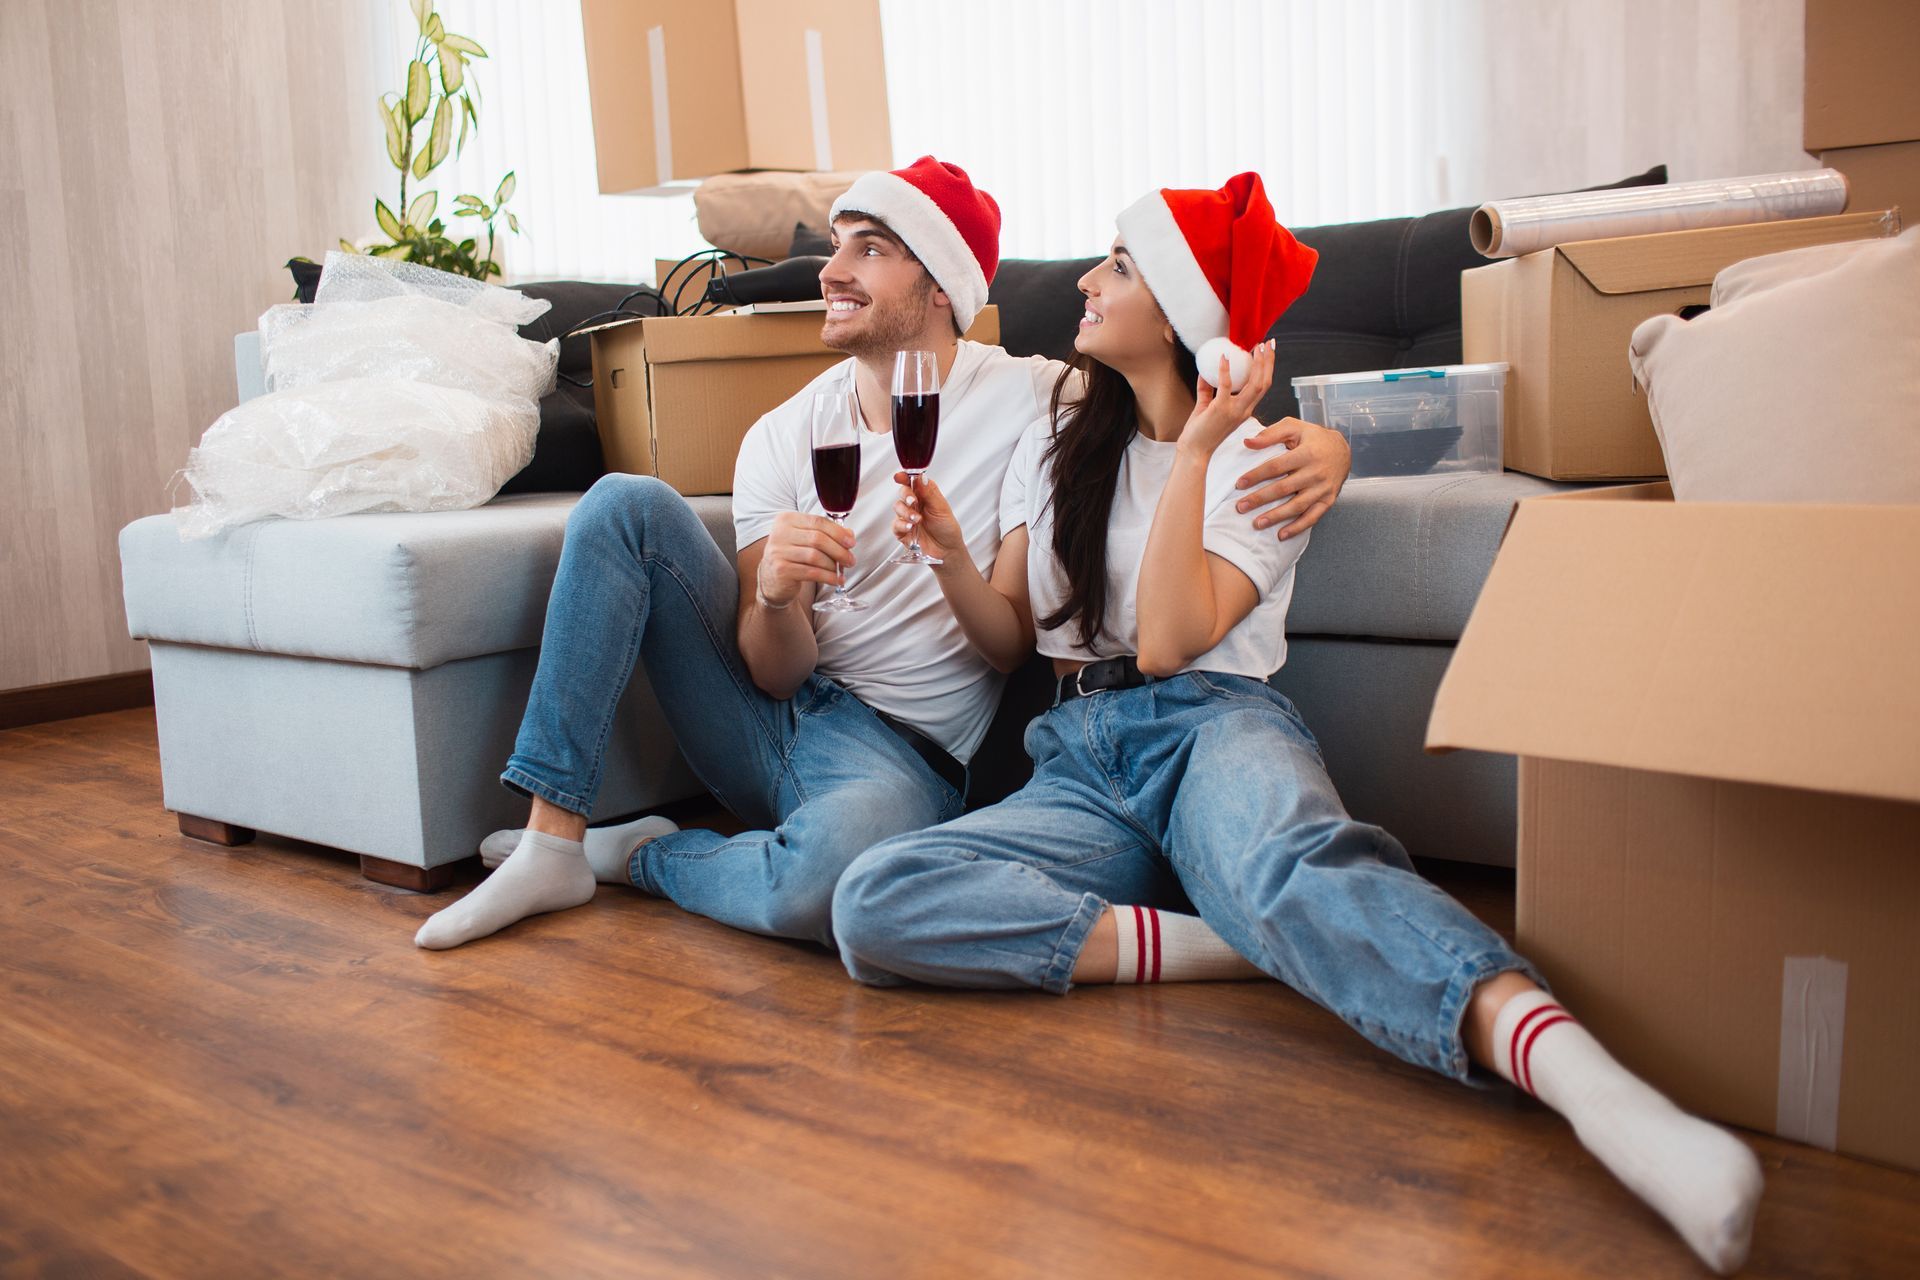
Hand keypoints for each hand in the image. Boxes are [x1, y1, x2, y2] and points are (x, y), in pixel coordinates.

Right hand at [757, 510, 854, 606]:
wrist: (772, 580)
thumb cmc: (793, 556)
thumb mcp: (806, 540)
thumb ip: (826, 533)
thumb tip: (849, 535)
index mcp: (786, 519)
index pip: (818, 521)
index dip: (838, 532)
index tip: (851, 543)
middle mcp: (780, 533)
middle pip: (818, 539)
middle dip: (839, 550)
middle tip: (850, 560)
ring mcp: (778, 552)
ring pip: (815, 556)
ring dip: (833, 565)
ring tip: (841, 571)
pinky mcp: (781, 570)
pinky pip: (811, 572)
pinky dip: (828, 577)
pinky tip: (836, 580)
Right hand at [892, 472, 965, 564]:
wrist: (947, 551)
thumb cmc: (947, 529)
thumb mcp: (941, 508)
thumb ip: (929, 492)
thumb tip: (921, 477)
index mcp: (925, 496)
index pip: (912, 482)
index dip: (905, 477)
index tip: (900, 476)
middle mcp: (915, 505)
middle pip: (903, 493)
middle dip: (906, 495)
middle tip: (913, 501)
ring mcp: (908, 517)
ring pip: (897, 507)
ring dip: (906, 512)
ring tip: (916, 519)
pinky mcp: (903, 531)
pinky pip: (895, 524)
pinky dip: (901, 524)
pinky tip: (910, 527)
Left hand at [1179, 341, 1275, 460]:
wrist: (1194, 452)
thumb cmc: (1200, 433)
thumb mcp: (1206, 407)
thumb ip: (1207, 391)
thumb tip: (1204, 373)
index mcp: (1244, 410)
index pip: (1262, 386)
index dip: (1267, 368)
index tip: (1267, 352)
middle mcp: (1244, 410)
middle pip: (1264, 382)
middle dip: (1268, 361)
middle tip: (1268, 343)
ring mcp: (1234, 410)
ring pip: (1254, 384)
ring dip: (1257, 363)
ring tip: (1255, 347)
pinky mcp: (1220, 409)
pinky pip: (1226, 386)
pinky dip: (1226, 370)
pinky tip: (1224, 357)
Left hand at [1233, 417, 1351, 539]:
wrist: (1343, 450)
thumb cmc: (1314, 438)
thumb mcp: (1294, 427)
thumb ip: (1270, 434)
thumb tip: (1247, 442)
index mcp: (1306, 454)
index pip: (1276, 467)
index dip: (1256, 476)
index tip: (1239, 484)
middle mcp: (1316, 473)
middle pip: (1283, 489)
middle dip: (1260, 499)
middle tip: (1241, 507)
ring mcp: (1323, 489)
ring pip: (1297, 506)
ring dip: (1276, 517)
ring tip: (1257, 524)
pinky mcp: (1328, 500)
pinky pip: (1312, 517)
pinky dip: (1297, 528)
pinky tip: (1282, 534)